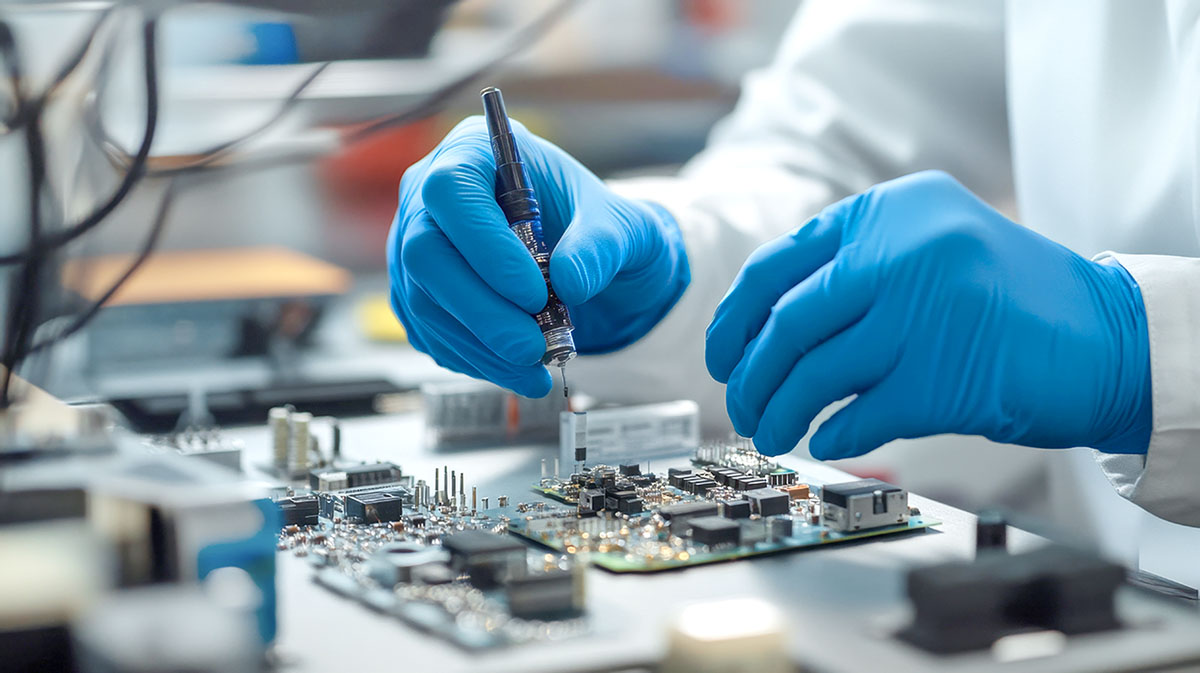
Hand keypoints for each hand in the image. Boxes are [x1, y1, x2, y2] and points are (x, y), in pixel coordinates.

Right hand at [389, 117, 688, 396]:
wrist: (583, 256)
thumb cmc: (593, 224)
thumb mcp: (621, 226)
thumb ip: (602, 246)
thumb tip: (571, 282)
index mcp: (474, 151)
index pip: (453, 191)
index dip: (486, 247)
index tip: (533, 293)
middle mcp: (429, 194)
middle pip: (426, 252)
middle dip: (481, 310)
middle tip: (531, 347)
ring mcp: (414, 244)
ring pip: (423, 300)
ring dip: (479, 345)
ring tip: (533, 368)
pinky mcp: (417, 290)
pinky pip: (429, 330)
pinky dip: (472, 357)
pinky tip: (512, 368)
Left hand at [706, 170, 1150, 458]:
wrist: (1109, 335)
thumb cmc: (1011, 297)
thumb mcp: (933, 244)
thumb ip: (857, 267)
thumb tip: (762, 328)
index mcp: (891, 210)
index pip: (778, 264)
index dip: (734, 318)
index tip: (722, 354)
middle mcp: (904, 252)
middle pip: (787, 323)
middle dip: (750, 375)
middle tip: (741, 406)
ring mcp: (924, 313)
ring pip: (813, 373)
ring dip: (779, 413)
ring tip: (771, 435)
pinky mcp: (944, 377)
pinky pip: (858, 416)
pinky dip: (833, 436)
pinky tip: (828, 443)